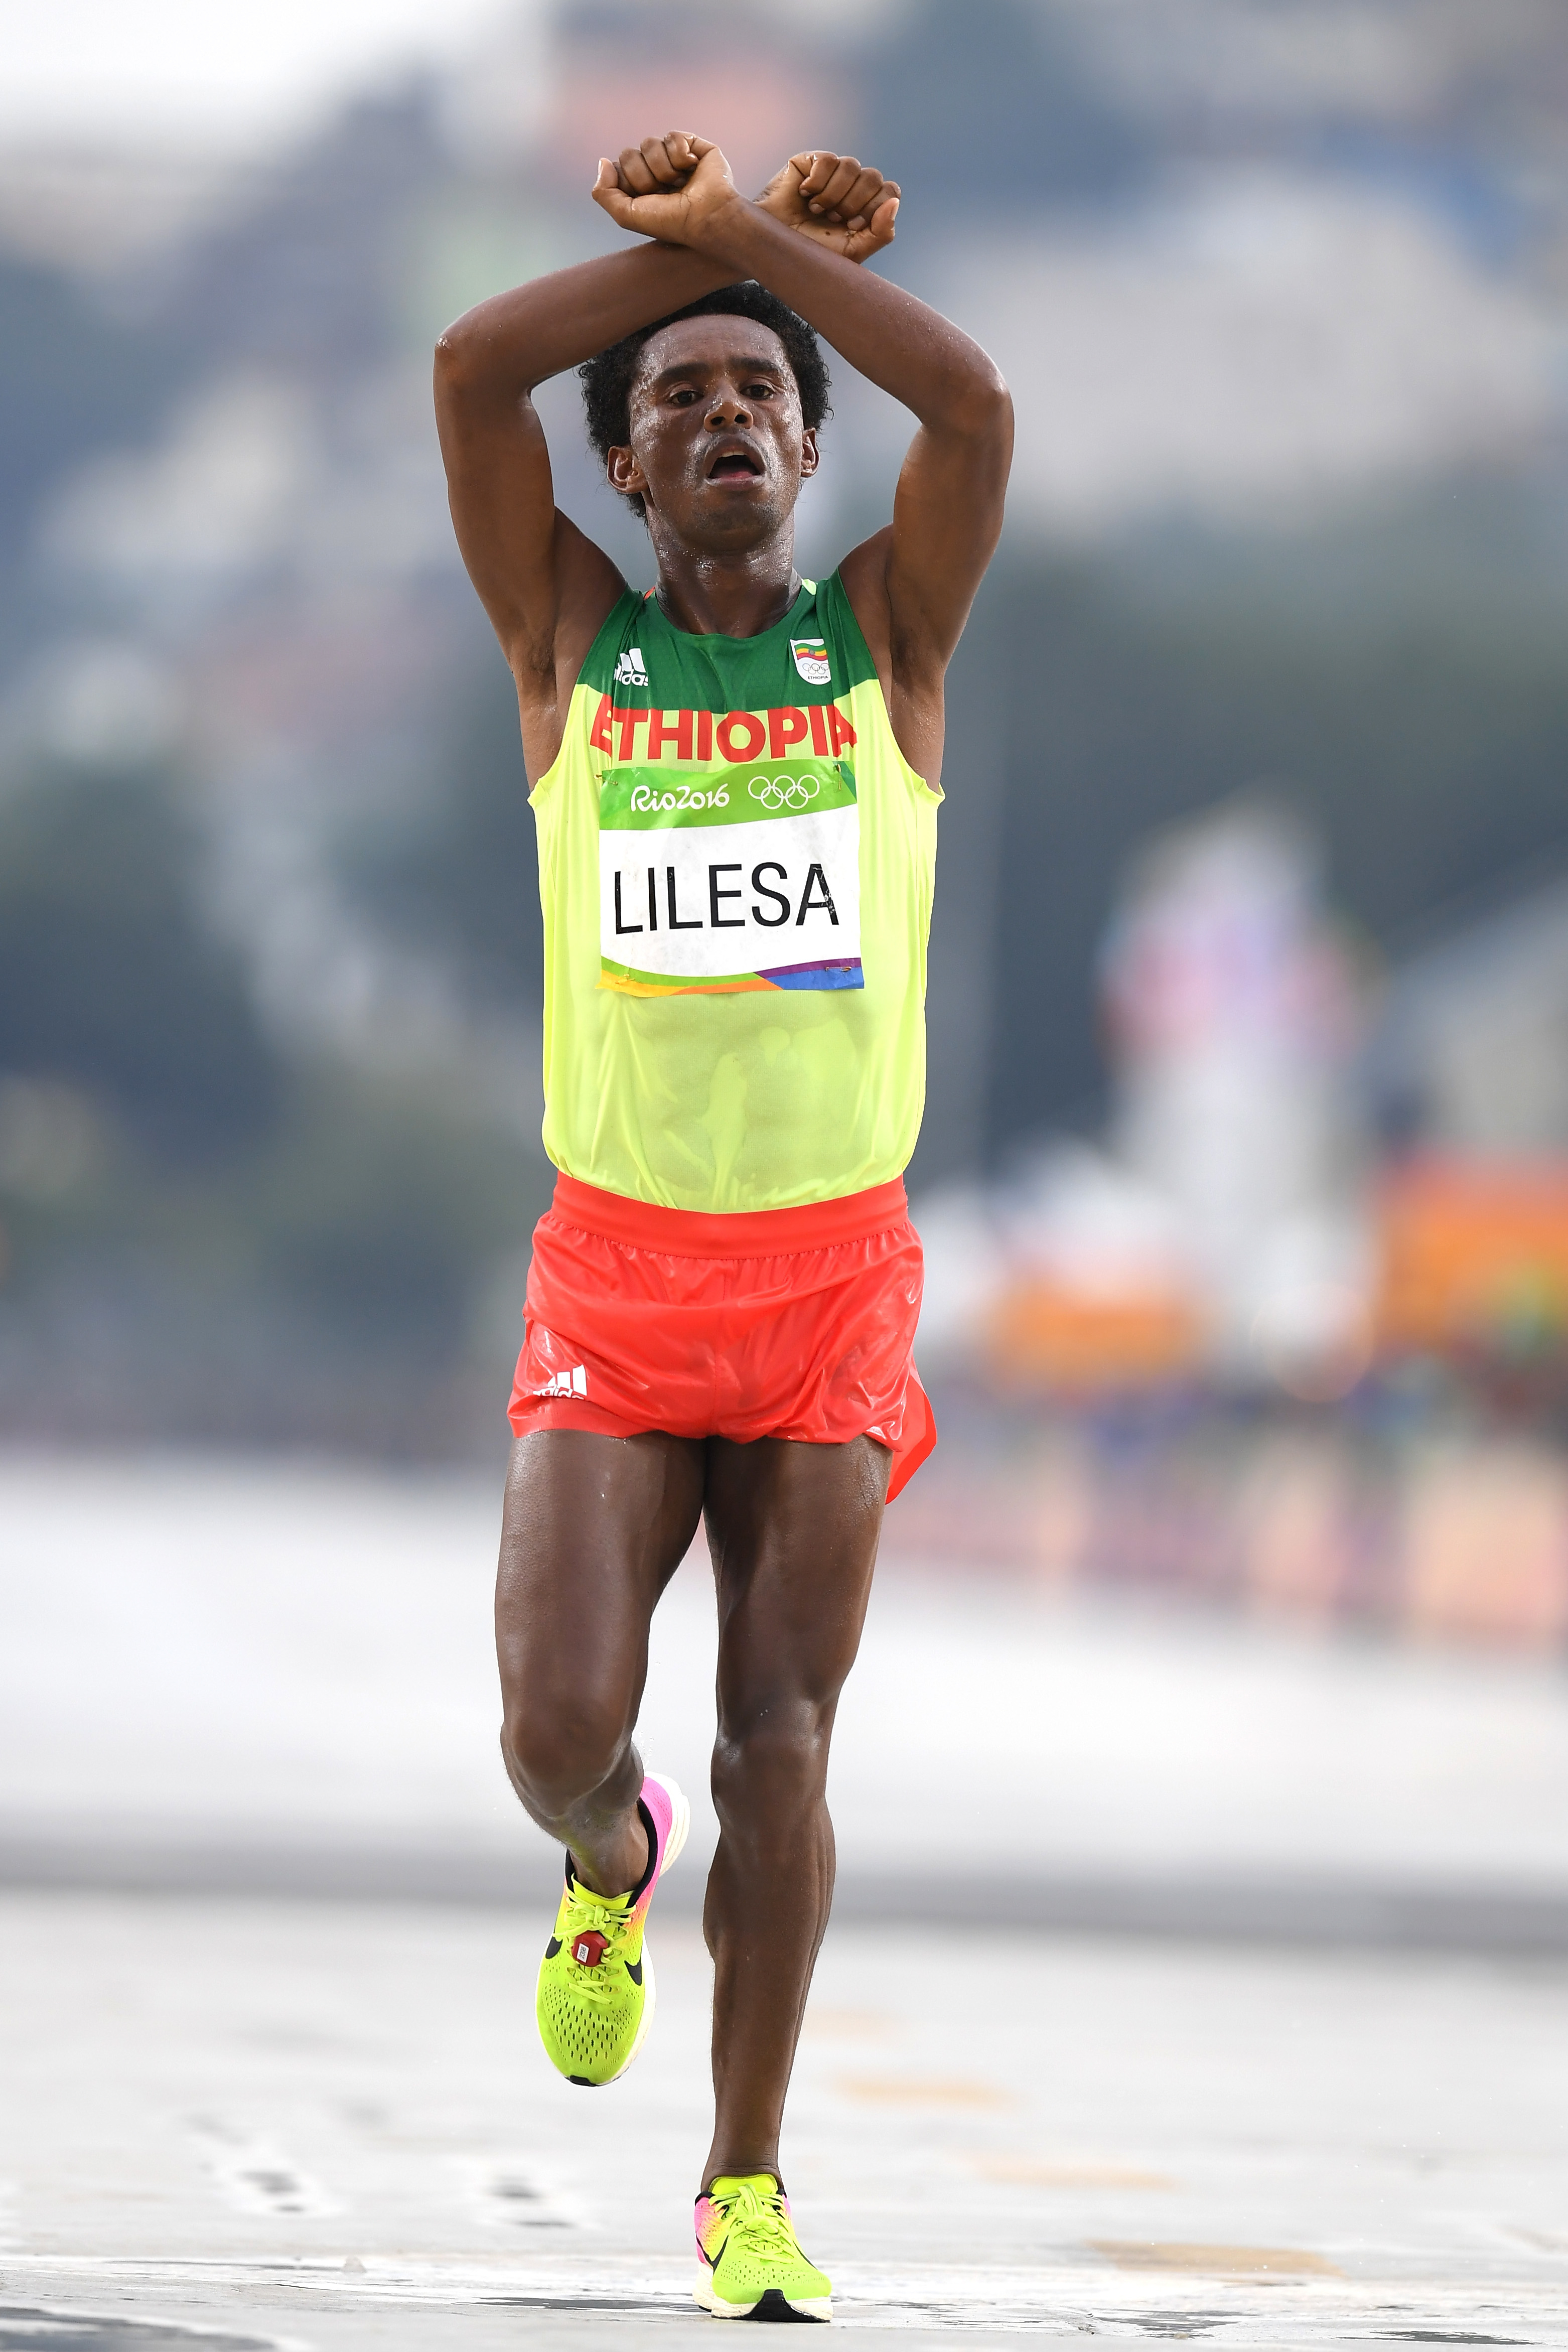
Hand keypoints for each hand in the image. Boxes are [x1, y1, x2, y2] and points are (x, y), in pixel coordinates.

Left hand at [591, 132, 740, 248]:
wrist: (706, 216)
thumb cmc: (670, 222)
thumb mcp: (626, 216)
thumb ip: (603, 193)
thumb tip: (603, 161)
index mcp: (640, 186)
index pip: (618, 167)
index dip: (628, 182)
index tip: (646, 200)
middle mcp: (654, 170)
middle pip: (629, 154)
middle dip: (644, 177)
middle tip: (664, 193)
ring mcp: (672, 157)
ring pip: (649, 143)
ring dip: (663, 169)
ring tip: (680, 183)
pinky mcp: (691, 144)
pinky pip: (672, 136)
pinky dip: (680, 155)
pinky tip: (693, 168)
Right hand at [755, 151, 899, 263]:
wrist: (774, 248)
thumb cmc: (812, 253)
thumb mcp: (853, 252)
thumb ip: (881, 232)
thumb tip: (895, 202)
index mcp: (866, 206)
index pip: (889, 191)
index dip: (874, 207)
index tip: (853, 225)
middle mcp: (853, 186)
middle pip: (873, 177)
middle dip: (852, 203)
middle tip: (831, 219)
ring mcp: (833, 172)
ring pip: (852, 166)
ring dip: (834, 195)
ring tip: (816, 210)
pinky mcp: (812, 161)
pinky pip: (828, 160)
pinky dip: (818, 182)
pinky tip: (805, 193)